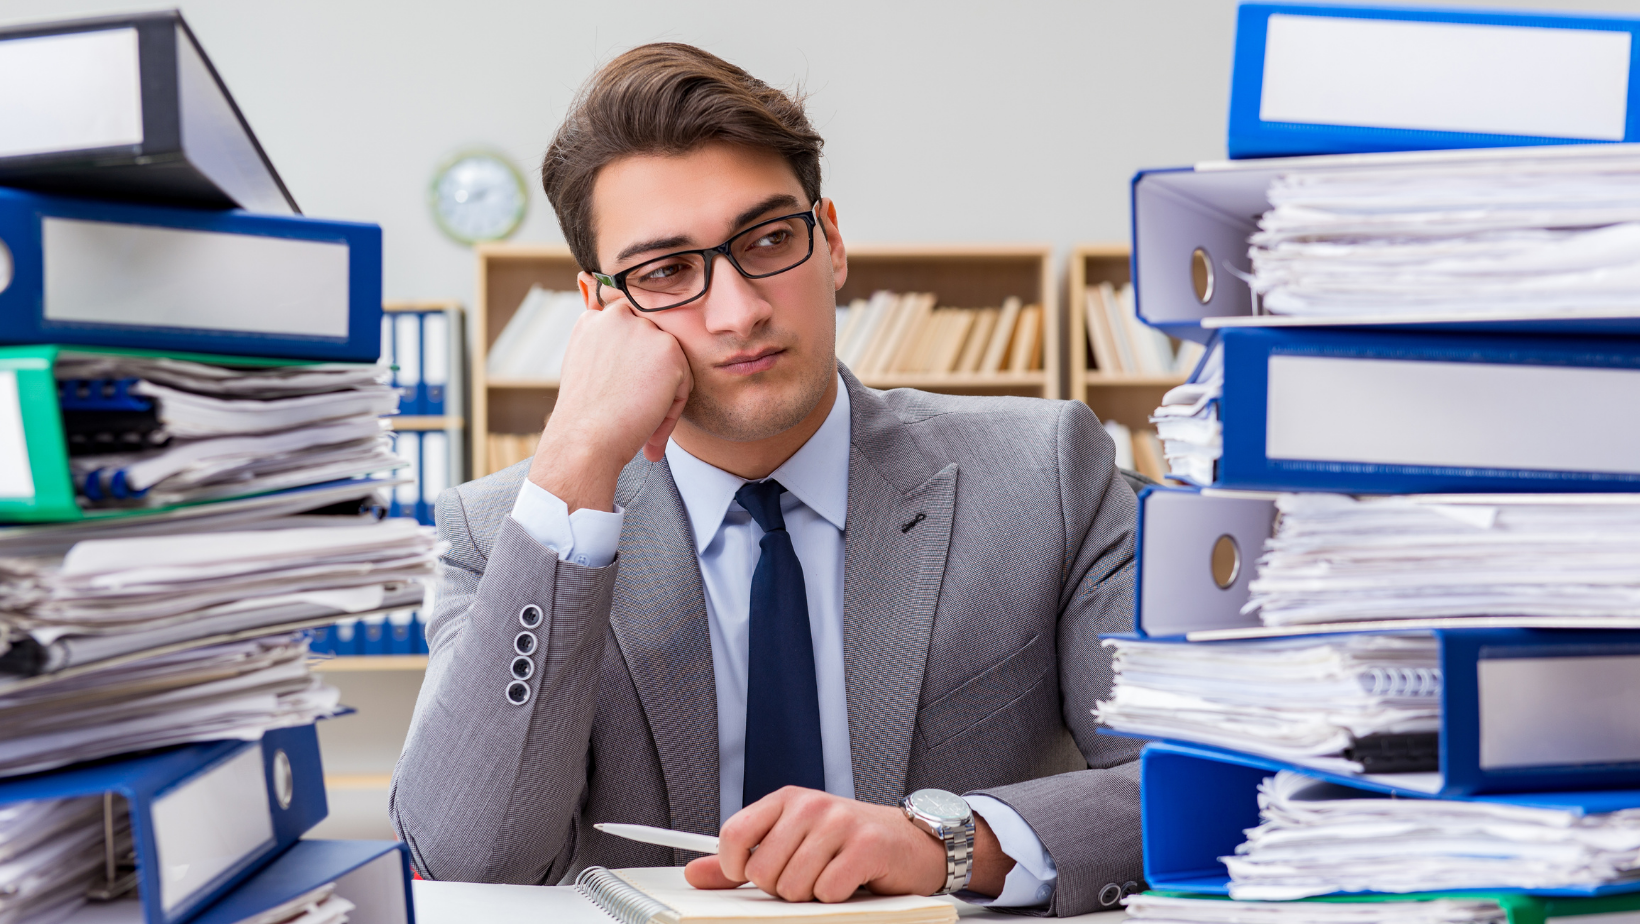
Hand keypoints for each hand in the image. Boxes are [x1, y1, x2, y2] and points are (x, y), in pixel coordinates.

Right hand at [527, 294, 690, 511]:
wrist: (585, 437)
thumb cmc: (584, 416)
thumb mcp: (585, 368)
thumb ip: (607, 351)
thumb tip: (633, 358)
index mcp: (594, 319)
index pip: (630, 337)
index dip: (630, 370)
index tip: (622, 396)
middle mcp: (619, 316)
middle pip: (651, 349)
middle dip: (649, 380)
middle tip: (633, 412)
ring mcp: (645, 330)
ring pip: (670, 365)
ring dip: (663, 394)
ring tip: (642, 423)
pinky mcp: (669, 350)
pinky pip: (684, 381)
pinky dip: (673, 407)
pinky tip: (650, 422)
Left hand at [682, 787, 1012, 902]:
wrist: (912, 842)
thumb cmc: (848, 843)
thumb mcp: (791, 842)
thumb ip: (743, 859)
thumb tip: (696, 873)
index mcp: (786, 800)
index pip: (734, 835)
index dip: (735, 868)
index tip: (751, 876)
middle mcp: (810, 805)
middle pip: (763, 871)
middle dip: (781, 888)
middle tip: (808, 876)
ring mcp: (839, 823)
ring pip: (794, 886)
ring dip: (811, 895)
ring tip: (830, 878)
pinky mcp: (865, 846)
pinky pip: (828, 891)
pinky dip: (837, 898)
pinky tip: (851, 882)